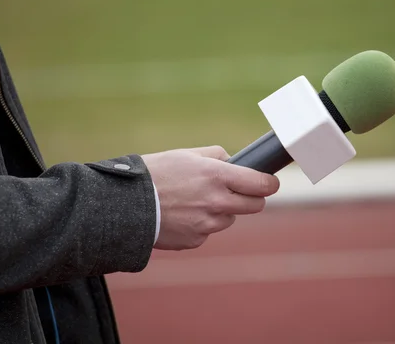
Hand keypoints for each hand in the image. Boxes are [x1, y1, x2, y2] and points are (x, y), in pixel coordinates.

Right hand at [141, 146, 279, 250]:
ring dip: (221, 211)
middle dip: (251, 198)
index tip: (269, 183)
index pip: (262, 184)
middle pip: (255, 206)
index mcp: (217, 176)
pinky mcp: (196, 240)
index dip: (269, 183)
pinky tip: (182, 215)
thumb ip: (216, 156)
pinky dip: (201, 224)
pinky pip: (208, 232)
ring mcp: (208, 224)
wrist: (125, 204)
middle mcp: (217, 202)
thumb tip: (234, 162)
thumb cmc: (154, 174)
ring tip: (194, 201)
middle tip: (239, 192)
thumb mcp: (186, 155)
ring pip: (229, 219)